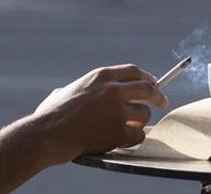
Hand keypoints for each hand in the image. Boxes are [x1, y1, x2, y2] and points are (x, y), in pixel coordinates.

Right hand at [32, 64, 167, 163]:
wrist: (48, 134)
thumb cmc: (51, 115)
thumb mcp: (66, 90)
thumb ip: (84, 89)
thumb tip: (89, 94)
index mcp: (101, 76)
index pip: (134, 71)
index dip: (147, 78)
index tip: (153, 84)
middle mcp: (113, 90)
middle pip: (147, 89)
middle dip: (158, 96)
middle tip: (162, 102)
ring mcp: (117, 111)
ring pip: (144, 114)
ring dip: (139, 122)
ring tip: (130, 126)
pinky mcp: (118, 132)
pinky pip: (138, 136)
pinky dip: (133, 139)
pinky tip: (124, 140)